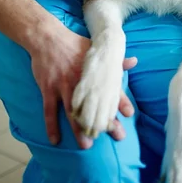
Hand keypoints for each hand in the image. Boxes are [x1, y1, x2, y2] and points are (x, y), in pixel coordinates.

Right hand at [30, 22, 136, 148]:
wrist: (48, 37)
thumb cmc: (74, 44)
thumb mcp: (95, 50)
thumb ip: (113, 61)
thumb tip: (133, 61)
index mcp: (93, 73)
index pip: (110, 88)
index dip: (120, 101)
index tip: (129, 114)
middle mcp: (80, 81)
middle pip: (93, 105)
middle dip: (104, 122)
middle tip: (116, 137)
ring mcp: (63, 85)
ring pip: (72, 112)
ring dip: (79, 129)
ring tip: (86, 145)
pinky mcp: (48, 88)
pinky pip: (49, 110)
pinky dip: (51, 126)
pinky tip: (55, 140)